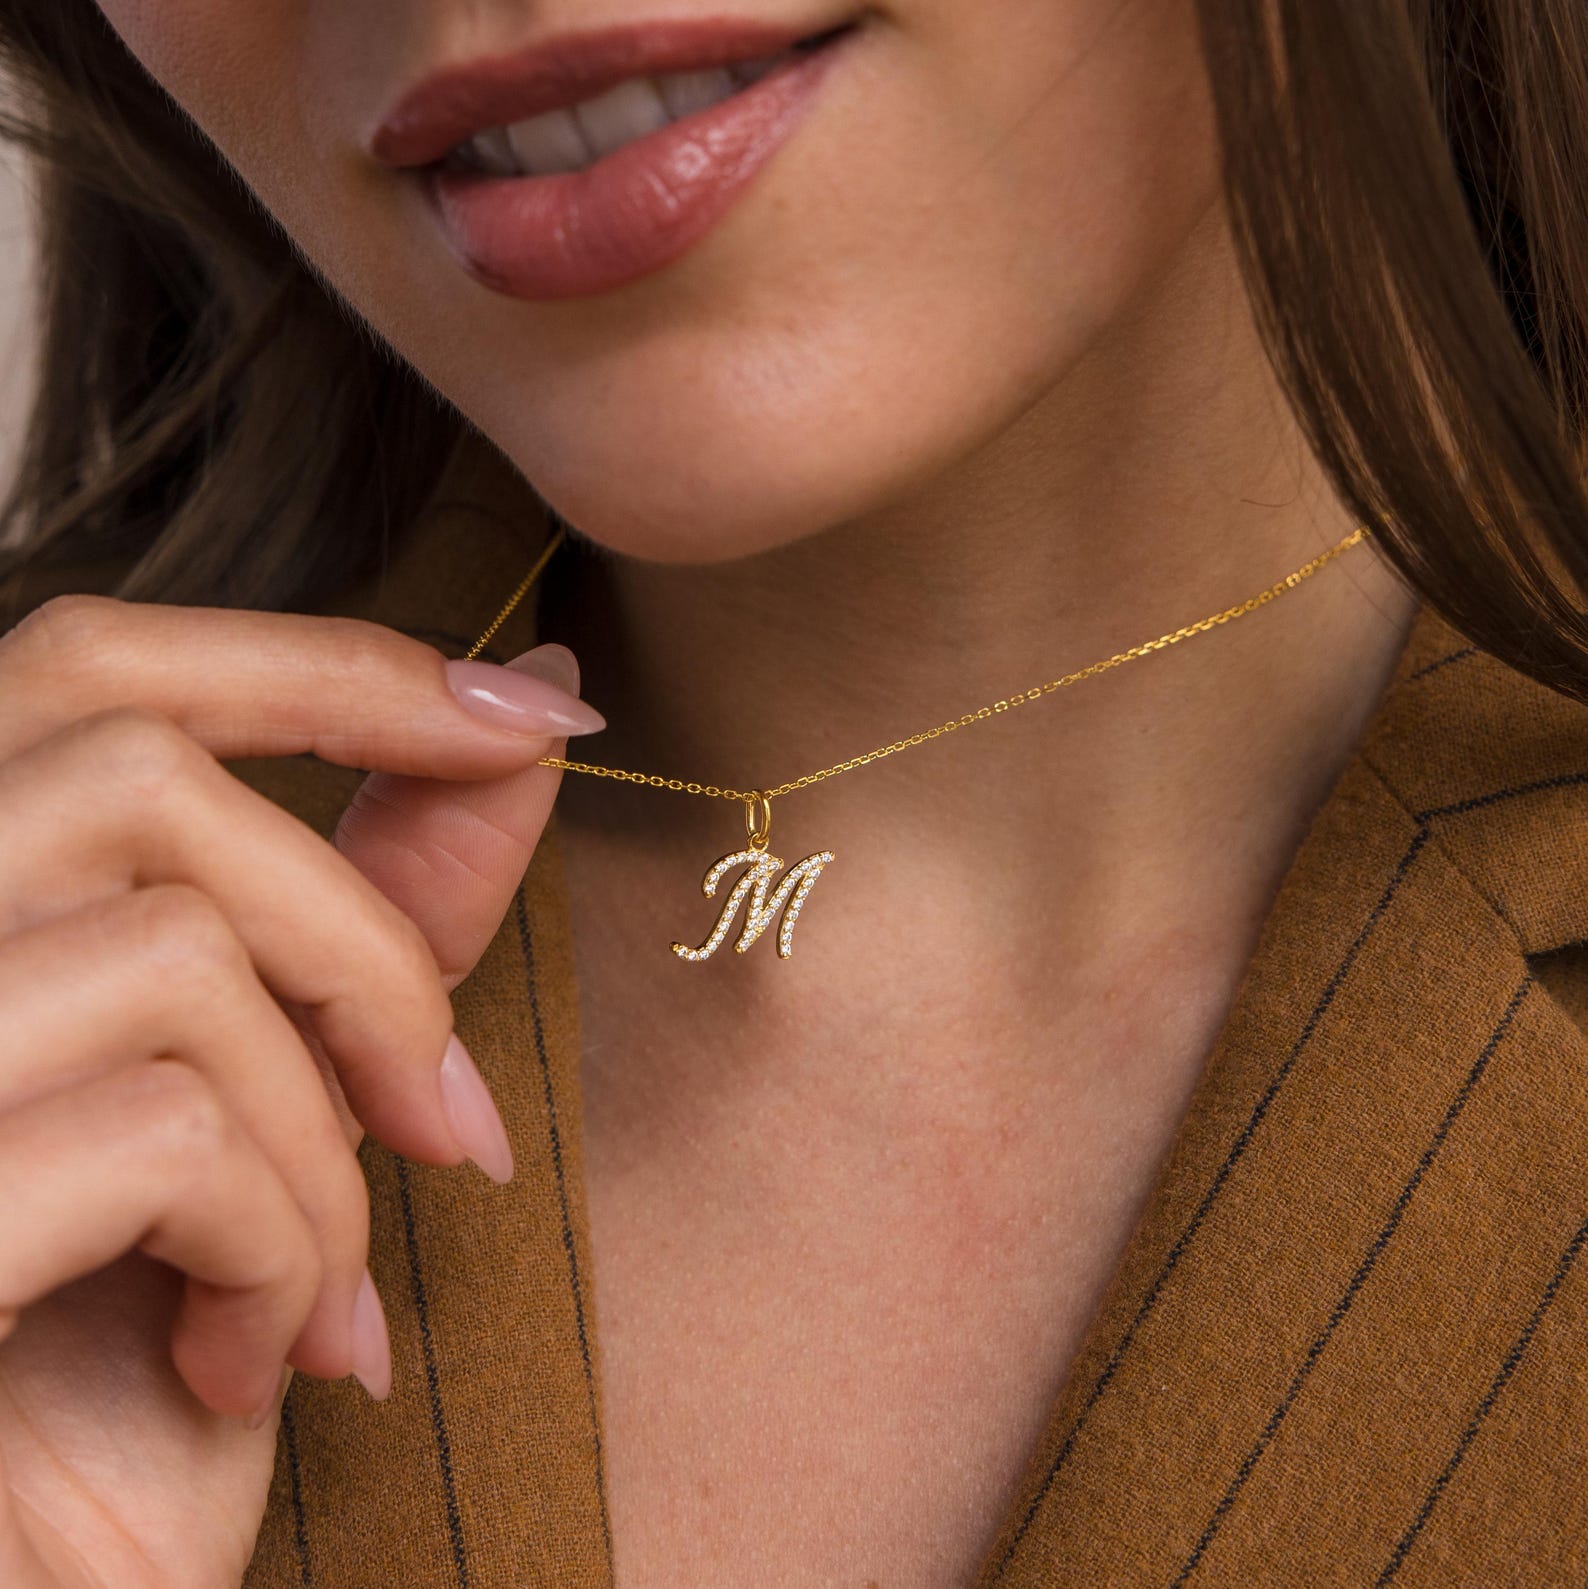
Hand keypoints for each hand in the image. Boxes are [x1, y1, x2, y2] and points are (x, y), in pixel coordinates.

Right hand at [0, 594, 601, 1587]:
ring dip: (324, 1139)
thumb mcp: (281, 1098)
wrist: (51, 1584)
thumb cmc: (144, 1352)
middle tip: (445, 1121)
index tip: (534, 716)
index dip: (331, 662)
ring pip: (176, 957)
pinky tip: (249, 1364)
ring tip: (322, 1291)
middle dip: (361, 938)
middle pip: (138, 769)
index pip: (95, 663)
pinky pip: (165, 1134)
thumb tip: (534, 712)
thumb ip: (385, 894)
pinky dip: (279, 1252)